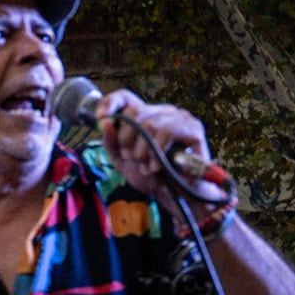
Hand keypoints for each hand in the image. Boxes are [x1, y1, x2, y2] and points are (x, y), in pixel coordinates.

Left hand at [94, 89, 229, 213]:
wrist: (174, 196)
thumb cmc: (151, 175)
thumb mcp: (122, 160)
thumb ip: (111, 142)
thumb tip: (105, 121)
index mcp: (147, 116)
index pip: (126, 98)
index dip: (110, 103)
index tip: (100, 118)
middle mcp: (164, 113)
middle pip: (135, 111)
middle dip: (126, 139)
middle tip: (130, 157)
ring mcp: (181, 118)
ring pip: (150, 123)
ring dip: (142, 150)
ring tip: (145, 167)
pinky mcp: (194, 129)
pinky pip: (168, 131)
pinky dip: (158, 152)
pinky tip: (156, 167)